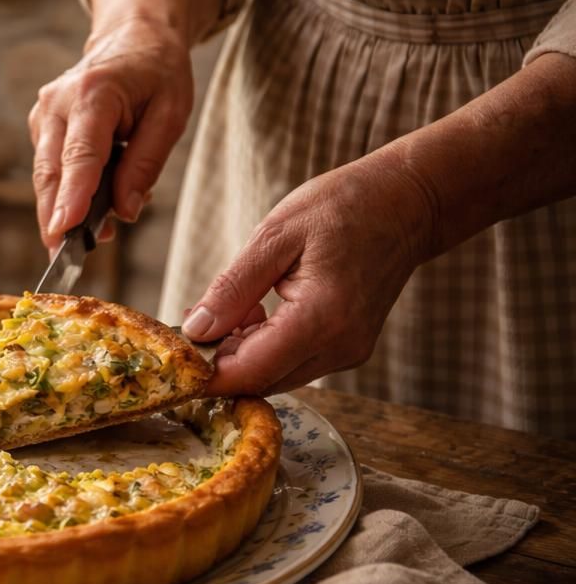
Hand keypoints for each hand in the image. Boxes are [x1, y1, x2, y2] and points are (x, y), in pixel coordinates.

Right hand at [30, 13, 194, 251]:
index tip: (63, 232)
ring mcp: (44, 115)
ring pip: (45, 176)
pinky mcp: (41, 128)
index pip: (80, 154)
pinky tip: (93, 205)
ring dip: (64, 210)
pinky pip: (50, 170)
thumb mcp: (171, 113)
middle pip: (51, 172)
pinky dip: (67, 193)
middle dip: (56, 217)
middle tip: (65, 259)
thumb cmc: (157, 72)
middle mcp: (58, 103)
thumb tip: (125, 211)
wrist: (132, 37)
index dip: (72, 197)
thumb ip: (147, 163)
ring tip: (96, 236)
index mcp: (95, 93)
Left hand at [180, 158, 436, 395]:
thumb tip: (195, 330)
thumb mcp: (275, 236)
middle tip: (192, 323)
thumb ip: (233, 288)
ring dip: (241, 354)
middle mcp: (340, 347)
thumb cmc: (344, 206)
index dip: (205, 373)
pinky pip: (295, 362)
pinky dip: (265, 347)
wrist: (409, 202)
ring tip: (231, 307)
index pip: (250, 372)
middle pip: (261, 381)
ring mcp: (349, 351)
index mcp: (322, 318)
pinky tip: (257, 311)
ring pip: (276, 375)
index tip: (173, 358)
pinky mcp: (349, 348)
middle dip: (219, 362)